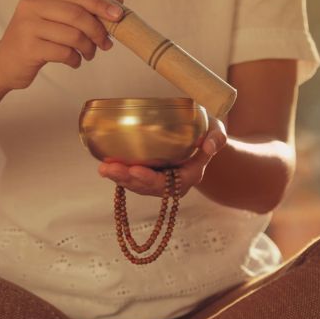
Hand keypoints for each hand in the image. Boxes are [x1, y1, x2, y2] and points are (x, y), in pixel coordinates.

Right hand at [0, 0, 124, 90]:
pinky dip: (75, 59)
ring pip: (73, 35)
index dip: (101, 4)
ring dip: (88, 48)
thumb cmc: (35, 38)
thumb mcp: (56, 18)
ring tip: (88, 54)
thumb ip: (84, 6)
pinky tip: (74, 61)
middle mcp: (31, 5)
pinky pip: (64, 53)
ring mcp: (27, 26)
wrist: (4, 63)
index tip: (118, 16)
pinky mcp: (28, 48)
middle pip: (77, 15)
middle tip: (105, 44)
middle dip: (97, 30)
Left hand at [98, 117, 227, 196]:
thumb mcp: (216, 131)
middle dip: (127, 179)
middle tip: (109, 169)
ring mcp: (159, 182)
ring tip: (103, 168)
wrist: (202, 139)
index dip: (150, 179)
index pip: (169, 183)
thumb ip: (216, 138)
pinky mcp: (149, 175)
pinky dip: (119, 174)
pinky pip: (133, 179)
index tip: (135, 170)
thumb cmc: (208, 133)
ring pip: (137, 185)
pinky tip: (105, 165)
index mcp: (190, 176)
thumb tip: (209, 144)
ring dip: (119, 178)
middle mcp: (173, 184)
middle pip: (147, 187)